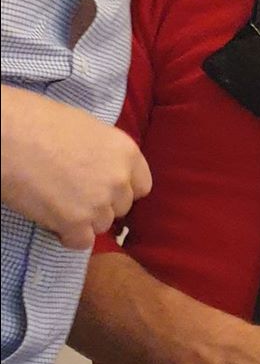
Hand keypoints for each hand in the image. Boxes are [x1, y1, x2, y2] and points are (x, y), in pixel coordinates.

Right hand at [1, 88, 151, 248]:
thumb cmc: (36, 121)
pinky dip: (67, 235)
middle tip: (70, 193)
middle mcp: (119, 180)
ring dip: (82, 220)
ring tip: (55, 201)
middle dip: (99, 205)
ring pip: (100, 226)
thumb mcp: (85, 129)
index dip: (120, 190)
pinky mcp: (75, 224)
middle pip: (120, 208)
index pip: (141, 187)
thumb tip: (99, 169)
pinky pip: (81, 242)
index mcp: (126, 151)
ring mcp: (99, 204)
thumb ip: (102, 154)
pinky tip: (50, 217)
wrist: (6, 135)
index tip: (102, 188)